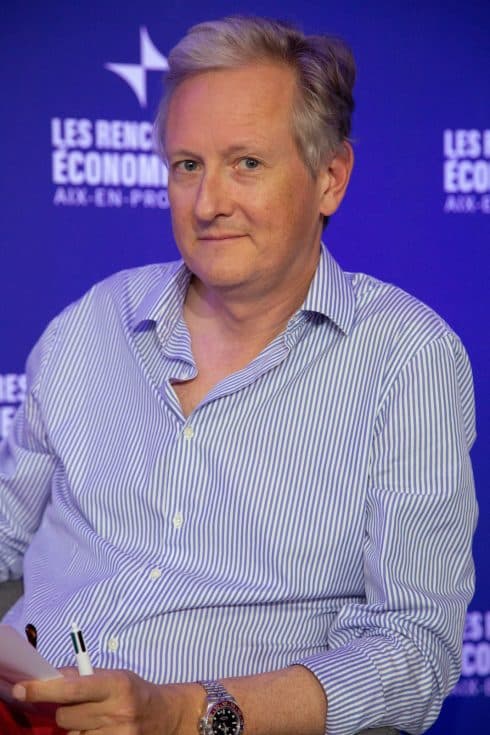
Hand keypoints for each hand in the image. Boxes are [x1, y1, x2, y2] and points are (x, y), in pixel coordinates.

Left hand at [12, 668, 199, 734]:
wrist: (165, 716)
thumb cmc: (134, 691)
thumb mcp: (114, 676)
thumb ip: (85, 677)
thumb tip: (52, 677)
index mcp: (115, 685)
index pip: (73, 688)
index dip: (44, 689)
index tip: (21, 689)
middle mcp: (116, 711)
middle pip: (66, 717)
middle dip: (65, 712)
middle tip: (80, 706)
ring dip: (77, 729)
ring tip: (96, 721)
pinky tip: (100, 731)